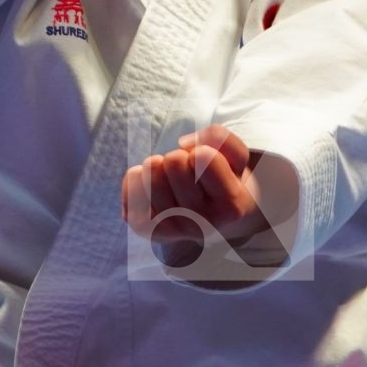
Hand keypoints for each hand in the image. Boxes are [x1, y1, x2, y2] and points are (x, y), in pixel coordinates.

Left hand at [121, 124, 276, 266]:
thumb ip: (219, 137)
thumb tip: (182, 143)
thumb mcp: (236, 155)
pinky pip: (130, 187)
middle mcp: (202, 223)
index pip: (203, 157)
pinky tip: (151, 185)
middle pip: (173, 162)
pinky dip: (137, 177)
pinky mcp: (147, 229)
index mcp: (230, 205)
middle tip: (186, 170)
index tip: (205, 164)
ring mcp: (172, 229)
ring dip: (157, 166)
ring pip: (149, 172)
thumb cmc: (225, 180)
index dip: (202, 151)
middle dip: (179, 157)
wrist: (215, 219)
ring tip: (169, 177)